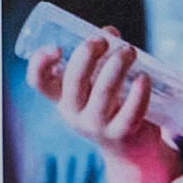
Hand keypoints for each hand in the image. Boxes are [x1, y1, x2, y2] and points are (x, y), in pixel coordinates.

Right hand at [26, 31, 161, 155]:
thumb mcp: (97, 82)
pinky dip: (139, 92)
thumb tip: (111, 33)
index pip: (39, 81)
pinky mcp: (121, 133)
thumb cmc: (111, 104)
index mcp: (61, 96)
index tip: (57, 47)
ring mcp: (96, 125)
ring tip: (129, 51)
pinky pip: (130, 111)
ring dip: (117, 65)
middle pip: (73, 81)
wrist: (130, 148)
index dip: (40, 63)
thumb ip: (100, 56)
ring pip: (104, 92)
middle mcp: (73, 113)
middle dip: (87, 55)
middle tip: (102, 40)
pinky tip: (144, 77)